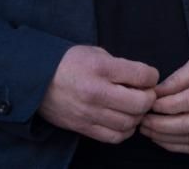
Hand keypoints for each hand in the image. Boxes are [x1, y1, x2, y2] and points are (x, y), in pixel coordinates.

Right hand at [37, 45, 157, 144]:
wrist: (36, 79)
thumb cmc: (69, 62)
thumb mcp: (95, 52)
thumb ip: (120, 66)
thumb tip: (144, 79)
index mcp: (101, 68)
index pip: (143, 76)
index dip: (152, 76)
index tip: (148, 77)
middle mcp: (96, 92)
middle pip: (140, 103)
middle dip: (149, 98)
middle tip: (144, 93)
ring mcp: (89, 113)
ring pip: (129, 123)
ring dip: (138, 116)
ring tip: (133, 107)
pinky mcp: (83, 127)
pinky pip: (114, 137)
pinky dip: (125, 131)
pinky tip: (123, 120)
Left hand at [140, 54, 188, 153]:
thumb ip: (178, 78)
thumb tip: (155, 94)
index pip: (188, 101)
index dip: (165, 106)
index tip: (149, 103)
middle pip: (188, 125)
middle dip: (160, 125)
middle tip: (142, 120)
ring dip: (164, 138)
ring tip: (147, 130)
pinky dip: (176, 146)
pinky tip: (161, 139)